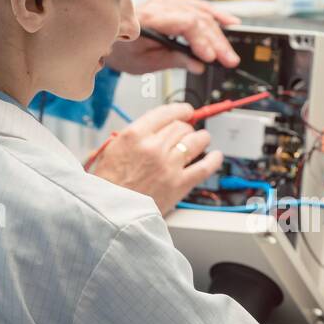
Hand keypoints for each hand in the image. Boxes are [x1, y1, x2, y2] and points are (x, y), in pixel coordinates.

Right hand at [89, 103, 224, 214]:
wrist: (110, 212)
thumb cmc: (107, 185)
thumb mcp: (110, 151)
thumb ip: (132, 138)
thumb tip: (150, 130)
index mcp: (134, 135)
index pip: (165, 113)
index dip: (180, 110)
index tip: (185, 111)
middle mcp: (154, 147)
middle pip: (181, 127)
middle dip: (187, 127)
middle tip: (188, 131)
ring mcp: (169, 165)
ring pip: (195, 141)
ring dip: (201, 138)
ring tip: (203, 140)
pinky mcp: (179, 184)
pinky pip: (204, 167)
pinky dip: (213, 160)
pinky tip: (216, 156)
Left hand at [105, 0, 242, 74]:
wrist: (111, 38)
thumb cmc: (123, 49)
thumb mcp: (145, 63)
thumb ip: (173, 61)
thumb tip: (198, 65)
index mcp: (148, 19)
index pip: (185, 23)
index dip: (201, 40)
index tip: (211, 58)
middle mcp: (158, 5)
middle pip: (196, 18)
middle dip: (216, 42)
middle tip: (228, 60)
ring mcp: (167, 1)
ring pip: (200, 12)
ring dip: (219, 32)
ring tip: (230, 49)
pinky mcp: (173, 2)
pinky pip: (198, 6)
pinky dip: (215, 15)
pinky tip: (228, 22)